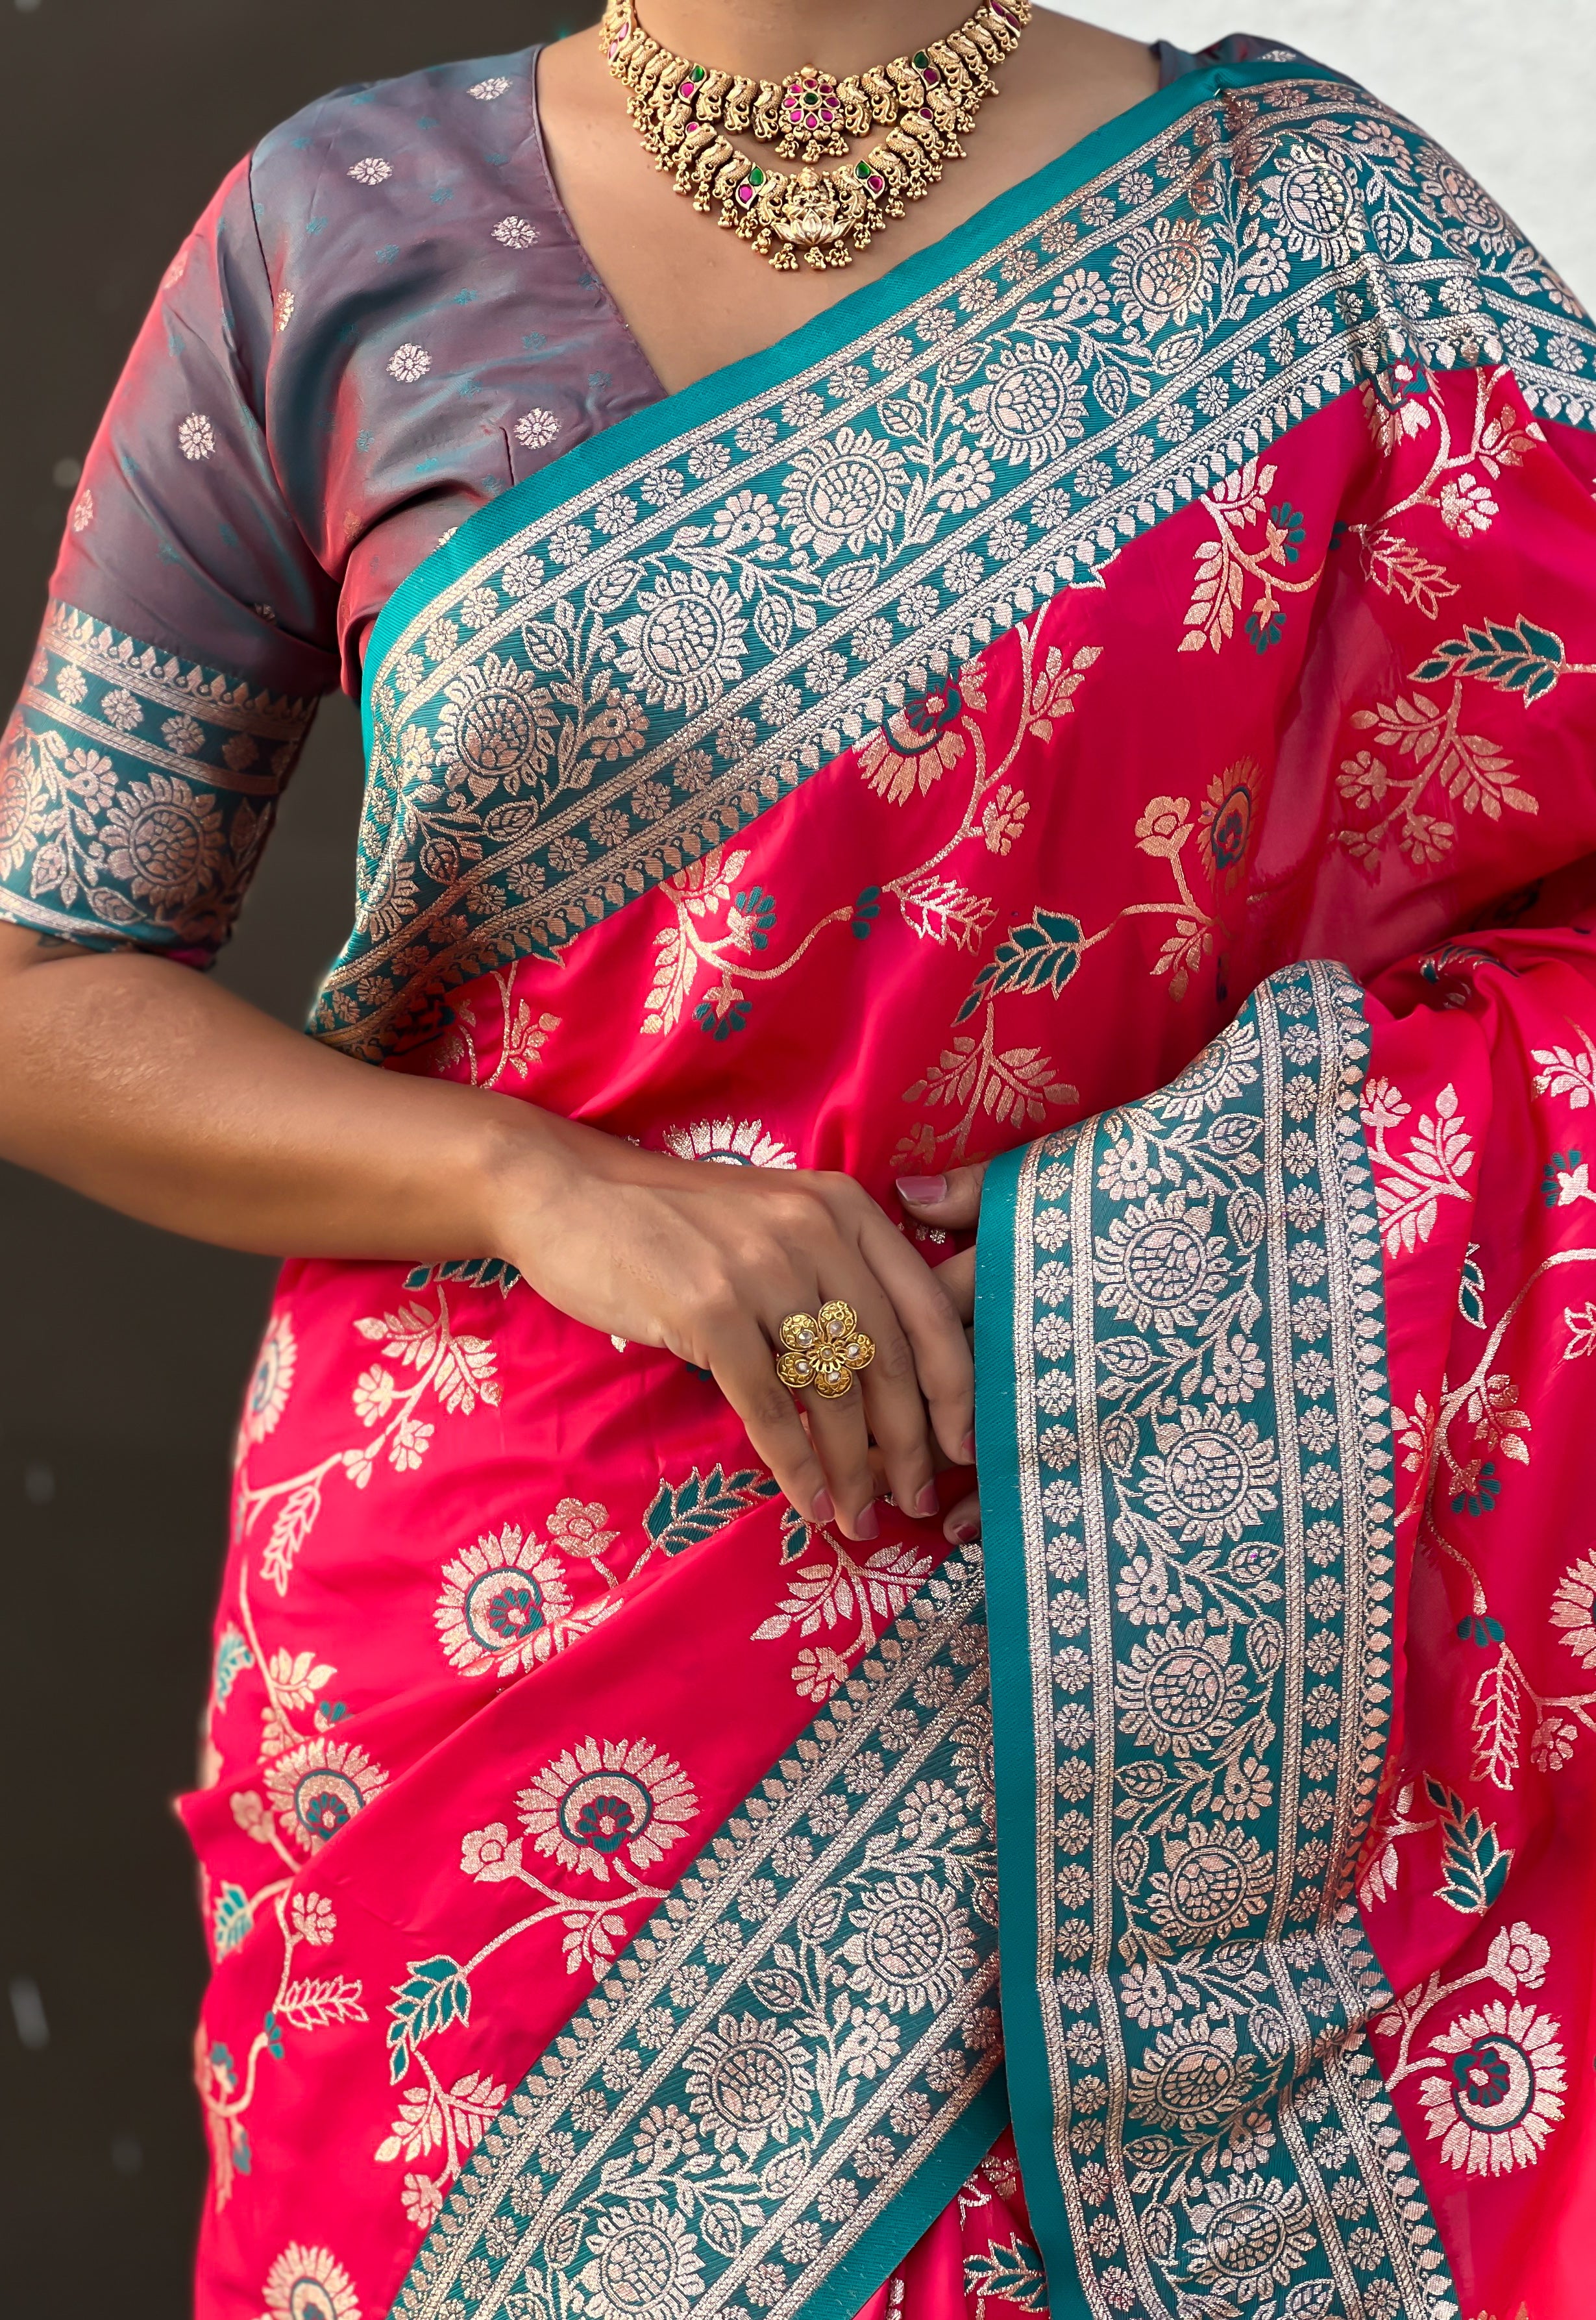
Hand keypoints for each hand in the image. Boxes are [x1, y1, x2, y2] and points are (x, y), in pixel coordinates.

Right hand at [492, 1116, 973, 1541]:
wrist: (569, 1192)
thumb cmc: (675, 1220)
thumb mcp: (775, 1221)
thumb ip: (834, 1274)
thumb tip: (888, 1378)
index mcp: (846, 1208)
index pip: (928, 1309)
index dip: (955, 1388)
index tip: (963, 1446)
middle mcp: (816, 1231)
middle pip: (890, 1358)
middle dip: (910, 1446)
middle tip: (917, 1501)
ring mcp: (762, 1268)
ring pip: (835, 1391)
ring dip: (854, 1469)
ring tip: (862, 1517)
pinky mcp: (709, 1309)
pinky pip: (770, 1406)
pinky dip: (796, 1466)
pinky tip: (810, 1503)